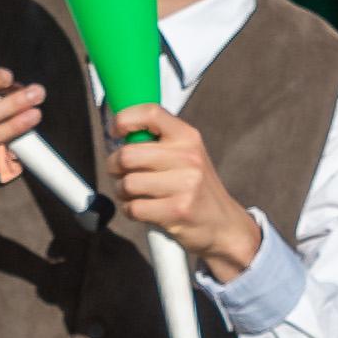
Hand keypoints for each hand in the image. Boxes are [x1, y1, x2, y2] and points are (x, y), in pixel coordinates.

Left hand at [104, 104, 262, 283]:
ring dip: (122, 192)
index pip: (150, 113)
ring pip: (127, 183)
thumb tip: (119, 136)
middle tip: (120, 173)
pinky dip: (130, 211)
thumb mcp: (187, 156)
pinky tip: (143, 209)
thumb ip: (159, 143)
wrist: (223, 224)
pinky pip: (133, 208)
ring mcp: (184, 185)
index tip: (116, 133)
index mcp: (188, 137)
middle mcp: (187, 157)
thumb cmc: (196, 188)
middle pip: (127, 155)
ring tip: (135, 194)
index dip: (124, 119)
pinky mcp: (177, 210)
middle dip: (114, 167)